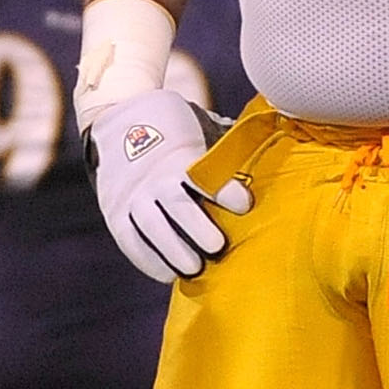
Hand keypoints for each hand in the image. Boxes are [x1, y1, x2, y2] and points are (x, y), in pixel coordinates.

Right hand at [87, 85, 243, 282]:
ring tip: (193, 269)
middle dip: (197, 227)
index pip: (204, 175)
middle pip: (177, 205)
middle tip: (217, 245)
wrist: (119, 113)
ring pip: (151, 225)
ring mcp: (133, 194)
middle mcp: (155, 175)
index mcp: (180, 153)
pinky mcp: (115, 209)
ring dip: (172, 250)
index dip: (226, 190)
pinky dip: (146, 259)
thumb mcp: (199, 124)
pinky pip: (129, 238)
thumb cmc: (174, 126)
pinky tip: (165, 275)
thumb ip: (225, 147)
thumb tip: (272, 152)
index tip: (245, 204)